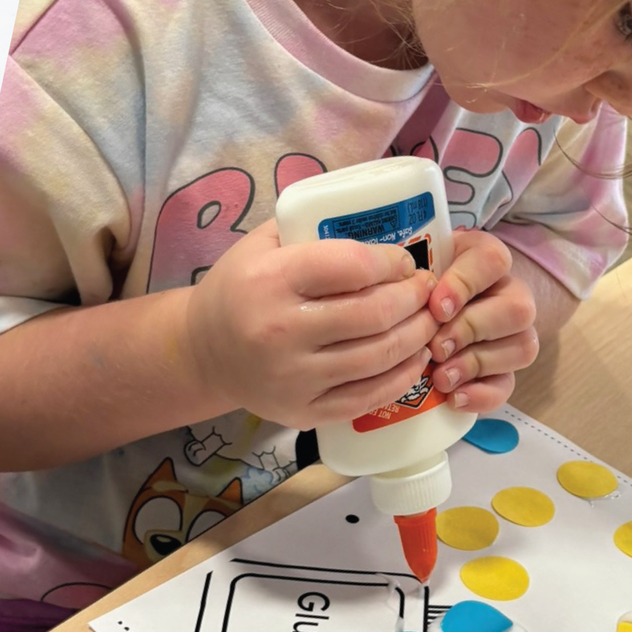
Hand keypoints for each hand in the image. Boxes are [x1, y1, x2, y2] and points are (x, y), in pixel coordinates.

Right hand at [178, 226, 437, 429]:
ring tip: (429, 319)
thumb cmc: (240, 288)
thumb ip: (312, 227)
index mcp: (271, 280)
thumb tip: (380, 219)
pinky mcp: (303, 412)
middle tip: (426, 289)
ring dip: (418, 336)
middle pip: (374, 314)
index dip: (392, 262)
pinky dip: (403, 376)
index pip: (352, 266)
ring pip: (379, 356)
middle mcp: (281, 331)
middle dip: (414, 298)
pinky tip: (416, 357)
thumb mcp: (262, 244)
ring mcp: (293, 378)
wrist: (202, 352)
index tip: (407, 261)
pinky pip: (368, 397)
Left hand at [422, 230, 539, 413]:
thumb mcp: (410, 267)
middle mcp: (508, 293)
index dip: (466, 284)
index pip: (493, 261)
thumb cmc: (412, 282)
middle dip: (472, 330)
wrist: (414, 311)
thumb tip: (408, 300)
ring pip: (523, 347)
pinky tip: (453, 398)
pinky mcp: (504, 370)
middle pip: (517, 309)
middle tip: (436, 348)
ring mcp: (512, 335)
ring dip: (477, 364)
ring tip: (440, 378)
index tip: (436, 307)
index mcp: (484, 259)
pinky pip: (508, 385)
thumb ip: (410, 276)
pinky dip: (482, 395)